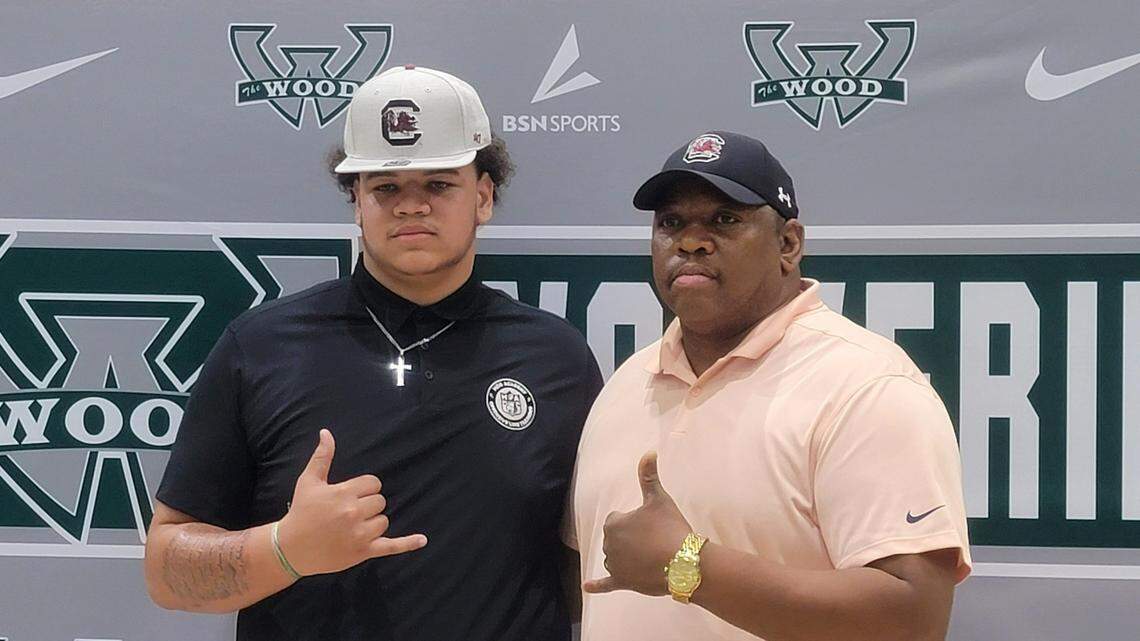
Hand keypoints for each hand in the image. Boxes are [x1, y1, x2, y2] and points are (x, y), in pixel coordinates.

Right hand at [277, 429, 426, 575]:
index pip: (373, 483)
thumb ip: (322, 456)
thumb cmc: (301, 512)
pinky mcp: (363, 552)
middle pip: (380, 501)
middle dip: (368, 505)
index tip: (350, 496)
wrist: (290, 548)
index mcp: (344, 493)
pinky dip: (408, 544)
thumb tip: (327, 432)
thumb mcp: (309, 481)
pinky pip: (391, 546)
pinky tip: (422, 540)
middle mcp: (354, 513)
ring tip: (352, 527)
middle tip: (348, 513)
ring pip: (383, 520)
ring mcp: (360, 534)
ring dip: (373, 522)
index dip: (364, 488)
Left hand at [583, 451, 692, 595]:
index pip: (615, 518)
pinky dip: (596, 586)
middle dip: (629, 538)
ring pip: (614, 558)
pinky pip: (605, 584)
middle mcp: (608, 545)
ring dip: (624, 557)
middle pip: (614, 538)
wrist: (683, 563)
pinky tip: (587, 588)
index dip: (632, 520)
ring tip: (648, 556)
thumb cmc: (669, 528)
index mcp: (613, 524)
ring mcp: (614, 565)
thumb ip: (649, 476)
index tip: (649, 523)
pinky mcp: (622, 582)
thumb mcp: (659, 499)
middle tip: (653, 539)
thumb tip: (649, 452)